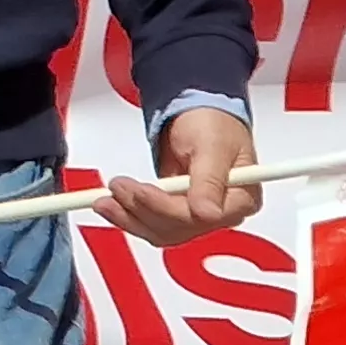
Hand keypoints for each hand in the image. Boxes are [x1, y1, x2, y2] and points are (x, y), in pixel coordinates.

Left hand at [99, 106, 259, 245]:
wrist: (199, 113)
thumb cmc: (213, 123)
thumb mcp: (212, 145)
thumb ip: (209, 180)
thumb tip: (207, 213)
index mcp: (241, 200)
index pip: (201, 218)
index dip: (166, 208)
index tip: (139, 190)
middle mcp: (222, 214)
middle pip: (178, 227)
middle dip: (142, 209)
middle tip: (117, 186)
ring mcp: (198, 215)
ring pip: (161, 231)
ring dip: (130, 217)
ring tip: (104, 200)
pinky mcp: (177, 213)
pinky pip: (153, 224)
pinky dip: (130, 217)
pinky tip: (111, 207)